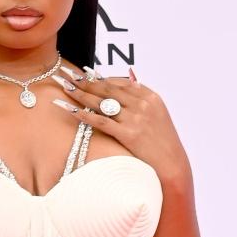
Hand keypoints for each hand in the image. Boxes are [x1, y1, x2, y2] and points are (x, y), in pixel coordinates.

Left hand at [52, 67, 191, 186]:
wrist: (172, 163)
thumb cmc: (163, 139)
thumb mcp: (158, 112)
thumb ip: (142, 95)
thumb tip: (130, 76)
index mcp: (150, 96)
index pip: (119, 82)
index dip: (98, 77)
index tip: (83, 73)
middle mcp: (142, 104)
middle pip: (106, 89)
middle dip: (84, 80)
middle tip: (67, 74)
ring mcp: (135, 119)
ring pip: (101, 102)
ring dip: (79, 93)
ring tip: (63, 86)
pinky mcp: (128, 134)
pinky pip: (101, 121)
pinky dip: (83, 113)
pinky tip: (69, 108)